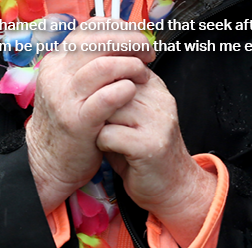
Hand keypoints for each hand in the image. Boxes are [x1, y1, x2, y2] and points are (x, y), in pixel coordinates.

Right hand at [26, 18, 155, 211]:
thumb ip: (91, 62)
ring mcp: (65, 97)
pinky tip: (133, 92)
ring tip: (143, 75)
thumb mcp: (72, 84)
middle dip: (132, 41)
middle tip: (148, 52)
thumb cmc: (71, 119)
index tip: (138, 38)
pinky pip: (108, 96)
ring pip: (105, 65)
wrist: (50, 162)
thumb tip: (125, 38)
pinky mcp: (77, 121)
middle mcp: (57, 74)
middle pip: (100, 40)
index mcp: (57, 60)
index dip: (121, 28)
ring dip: (133, 66)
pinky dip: (126, 89)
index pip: (91, 27)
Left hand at [97, 71, 215, 244]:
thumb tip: (80, 73)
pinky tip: (109, 149)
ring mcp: (158, 121)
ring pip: (108, 106)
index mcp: (154, 85)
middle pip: (111, 83)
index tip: (92, 100)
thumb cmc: (139, 150)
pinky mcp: (151, 144)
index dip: (98, 82)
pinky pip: (109, 133)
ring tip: (104, 134)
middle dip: (95, 103)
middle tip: (94, 121)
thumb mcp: (128, 115)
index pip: (118, 64)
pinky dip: (101, 142)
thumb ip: (112, 93)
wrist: (171, 187)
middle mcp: (160, 98)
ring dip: (97, 122)